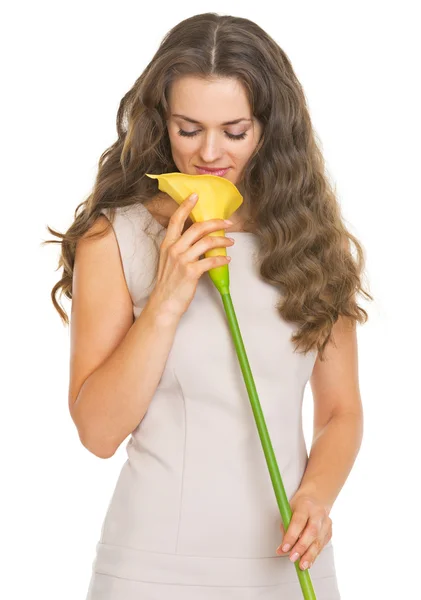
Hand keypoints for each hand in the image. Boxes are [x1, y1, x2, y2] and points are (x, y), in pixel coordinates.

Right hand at [150, 193, 234, 318]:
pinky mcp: (191, 272)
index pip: (176, 219)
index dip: (186, 206)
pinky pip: (211, 261)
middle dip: (216, 223)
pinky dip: (222, 260)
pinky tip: (227, 260)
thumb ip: (180, 248)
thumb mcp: (168, 261)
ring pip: (207, 242)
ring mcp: (182, 260)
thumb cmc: (168, 284)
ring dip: (223, 241)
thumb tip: (198, 239)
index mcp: (167, 244)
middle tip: (228, 223)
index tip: (196, 196)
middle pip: (198, 227)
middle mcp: (174, 249)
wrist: (164, 304)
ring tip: (231, 243)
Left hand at [276, 492, 332, 570]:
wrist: (316, 498)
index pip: (298, 522)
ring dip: (309, 555)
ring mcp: (326, 522)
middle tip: (293, 558)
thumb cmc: (300, 505)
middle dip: (301, 548)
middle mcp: (318, 513)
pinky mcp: (330, 531)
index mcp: (305, 505)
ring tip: (302, 565)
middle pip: (311, 532)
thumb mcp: (289, 510)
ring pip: (318, 541)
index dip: (291, 536)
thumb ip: (285, 528)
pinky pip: (322, 545)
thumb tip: (281, 549)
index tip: (284, 548)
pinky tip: (309, 561)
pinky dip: (314, 555)